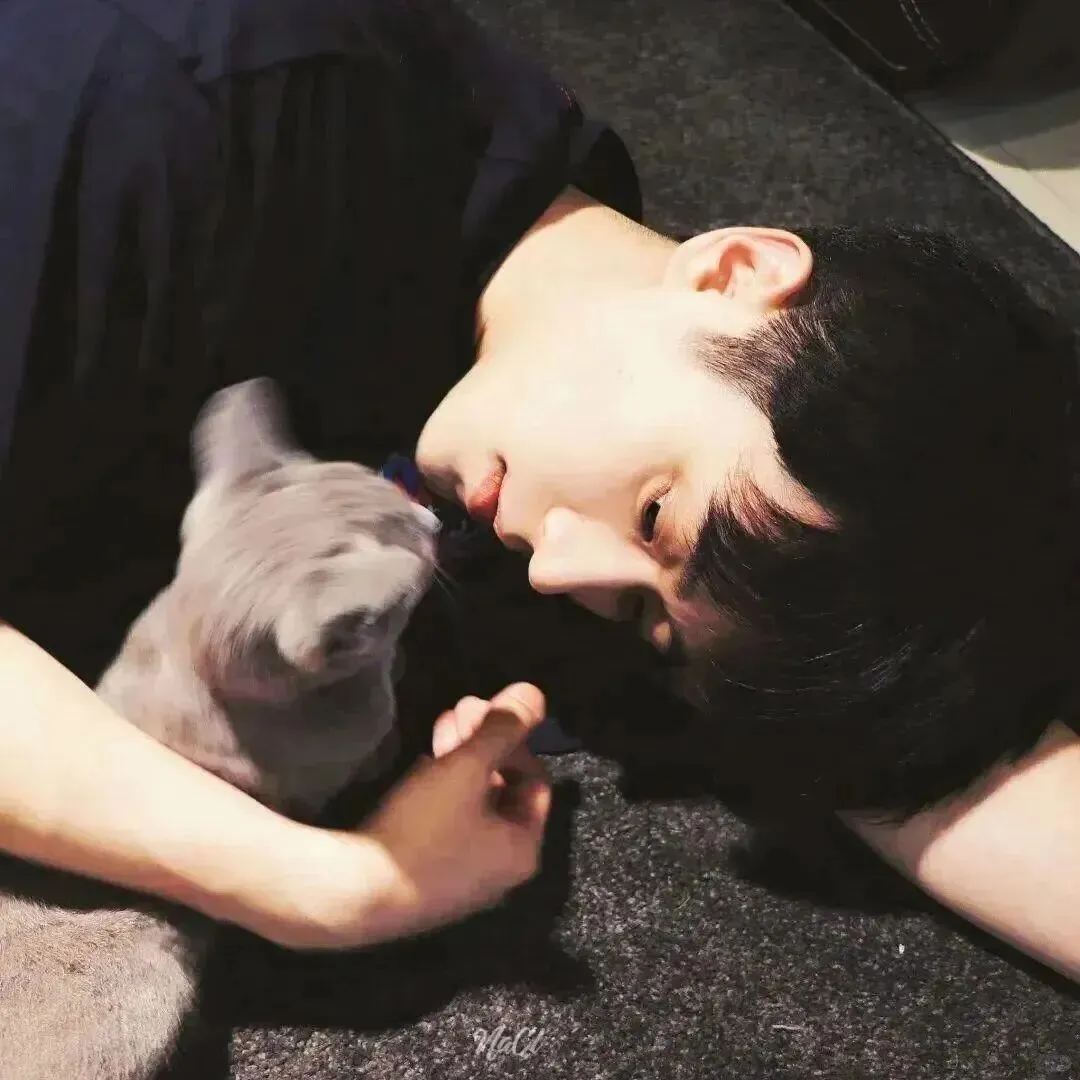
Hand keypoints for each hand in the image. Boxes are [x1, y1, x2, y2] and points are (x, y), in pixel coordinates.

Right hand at [344, 683, 551, 941]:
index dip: (512, 737)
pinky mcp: (427, 882)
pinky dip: (442, 792)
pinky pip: (447, 827)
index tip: (481, 708)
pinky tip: (420, 768)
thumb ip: (504, 727)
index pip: (534, 778)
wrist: (353, 896)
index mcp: (523, 849)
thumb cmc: (422, 830)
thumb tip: (535, 693)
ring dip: (460, 762)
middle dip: (483, 744)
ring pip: (472, 806)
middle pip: (502, 791)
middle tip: (458, 708)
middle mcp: (500, 871)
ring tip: (438, 728)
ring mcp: (462, 880)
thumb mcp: (467, 768)